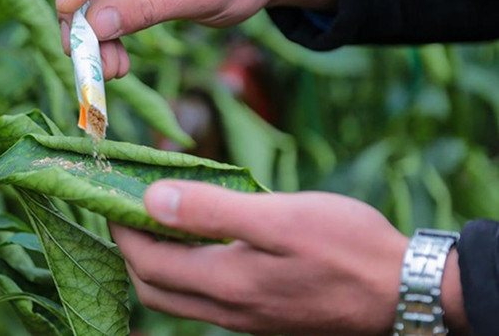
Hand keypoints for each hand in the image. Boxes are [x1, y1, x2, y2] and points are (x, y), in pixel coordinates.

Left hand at [110, 180, 466, 334]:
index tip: (113, 197)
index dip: (122, 230)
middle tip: (129, 210)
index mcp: (226, 283)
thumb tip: (151, 200)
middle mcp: (227, 309)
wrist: (402, 291)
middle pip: (153, 287)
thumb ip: (211, 210)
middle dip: (131, 249)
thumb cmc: (346, 246)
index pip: (147, 262)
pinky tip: (202, 241)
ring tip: (160, 221)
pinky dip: (186, 270)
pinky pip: (204, 298)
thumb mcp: (279, 217)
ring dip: (156, 261)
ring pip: (176, 296)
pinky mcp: (261, 316)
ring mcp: (244, 317)